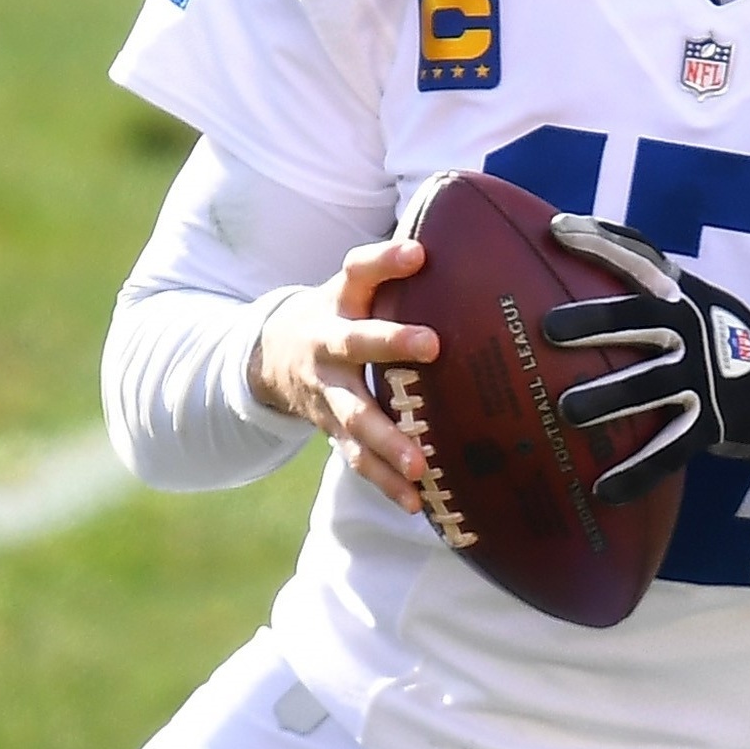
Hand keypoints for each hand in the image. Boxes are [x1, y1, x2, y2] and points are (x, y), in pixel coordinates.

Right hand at [247, 236, 440, 511]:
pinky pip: (357, 457)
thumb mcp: (357, 286)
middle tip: (432, 344)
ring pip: (354, 415)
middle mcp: (327, 343)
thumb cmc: (342, 314)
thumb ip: (399, 273)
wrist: (272, 356)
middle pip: (355, 341)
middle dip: (390, 343)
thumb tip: (477, 247)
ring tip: (419, 465)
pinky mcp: (330, 427)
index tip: (419, 253)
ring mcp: (326, 390)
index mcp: (339, 300)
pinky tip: (416, 502)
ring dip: (387, 440)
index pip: (358, 270)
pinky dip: (385, 482)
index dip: (385, 261)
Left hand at [540, 214, 749, 503]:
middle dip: (595, 322)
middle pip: (637, 320)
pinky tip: (602, 489)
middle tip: (551, 329)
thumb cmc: (722, 338)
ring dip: (608, 398)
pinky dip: (636, 473)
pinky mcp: (713, 422)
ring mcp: (703, 377)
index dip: (601, 241)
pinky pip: (668, 451)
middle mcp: (691, 329)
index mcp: (682, 295)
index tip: (558, 231)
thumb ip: (648, 279)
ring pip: (648, 386)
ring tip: (568, 410)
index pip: (640, 258)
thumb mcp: (696, 299)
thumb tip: (570, 242)